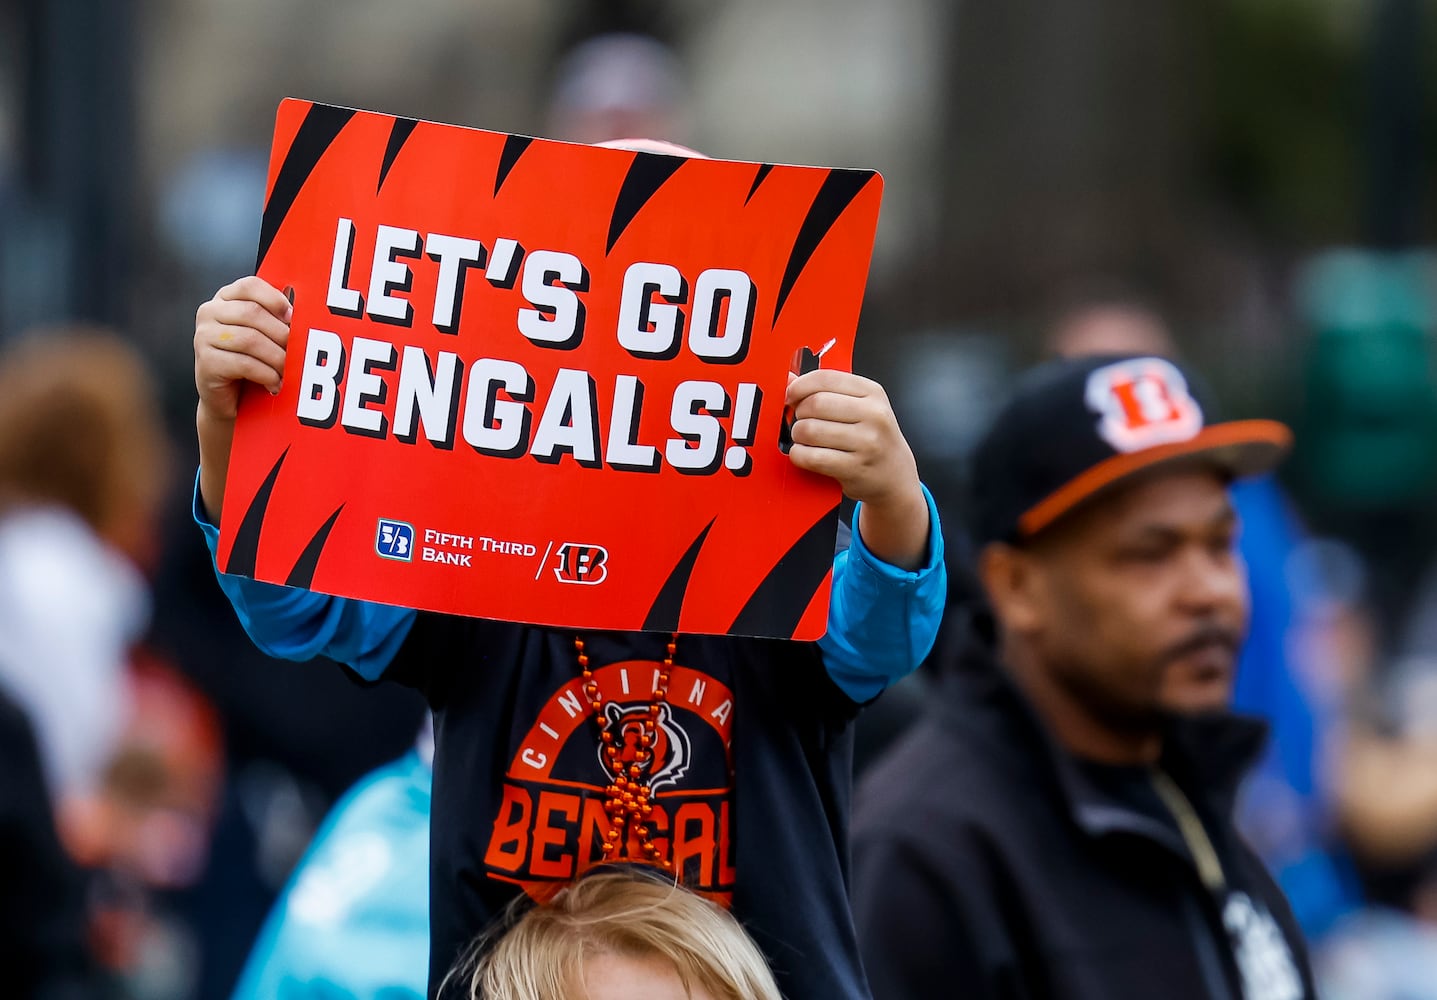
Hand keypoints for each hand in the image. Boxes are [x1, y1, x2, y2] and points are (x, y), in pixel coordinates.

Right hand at [193, 276, 291, 520]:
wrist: (232, 400)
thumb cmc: (255, 362)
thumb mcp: (268, 336)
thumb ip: (280, 319)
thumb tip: (309, 312)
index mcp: (226, 298)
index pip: (249, 285)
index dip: (276, 299)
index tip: (295, 318)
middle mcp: (209, 313)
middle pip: (252, 313)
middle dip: (283, 334)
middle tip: (301, 352)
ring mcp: (203, 337)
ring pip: (249, 339)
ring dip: (277, 358)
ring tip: (290, 371)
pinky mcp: (205, 363)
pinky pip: (243, 363)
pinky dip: (266, 374)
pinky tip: (275, 384)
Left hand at [785, 369, 929, 569]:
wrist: (895, 475)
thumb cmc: (871, 438)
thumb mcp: (859, 407)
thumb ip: (825, 391)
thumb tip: (786, 378)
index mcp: (873, 393)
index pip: (825, 378)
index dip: (800, 386)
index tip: (791, 396)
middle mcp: (874, 415)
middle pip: (815, 403)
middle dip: (799, 414)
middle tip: (802, 422)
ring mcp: (867, 443)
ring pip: (810, 430)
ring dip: (798, 436)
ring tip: (805, 440)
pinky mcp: (855, 468)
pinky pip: (813, 457)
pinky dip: (799, 455)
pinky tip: (804, 455)